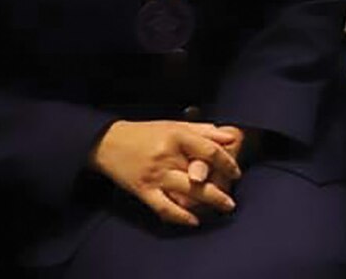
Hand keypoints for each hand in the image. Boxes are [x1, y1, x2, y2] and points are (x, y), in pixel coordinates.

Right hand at [89, 120, 241, 226]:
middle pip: (201, 174)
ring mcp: (155, 175)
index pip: (209, 150)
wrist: (108, 142)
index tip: (236, 172)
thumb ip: (204, 130)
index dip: (227, 162)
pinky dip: (180, 216)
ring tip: (223, 208)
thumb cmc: (145, 133)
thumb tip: (231, 137)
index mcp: (176, 136)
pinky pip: (164, 207)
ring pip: (187, 192)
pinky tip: (194, 221)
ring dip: (208, 202)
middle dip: (220, 188)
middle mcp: (167, 155)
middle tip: (233, 199)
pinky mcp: (143, 190)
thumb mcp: (175, 125)